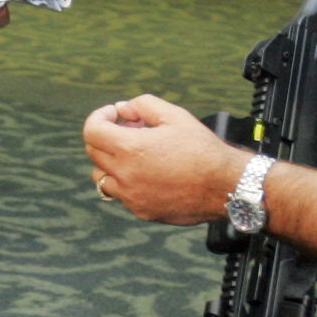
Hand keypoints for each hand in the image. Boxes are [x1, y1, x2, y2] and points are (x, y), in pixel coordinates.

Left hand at [83, 93, 240, 224]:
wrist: (225, 185)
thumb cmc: (203, 150)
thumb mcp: (175, 115)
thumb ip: (143, 105)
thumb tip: (124, 109)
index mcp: (131, 149)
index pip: (91, 130)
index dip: (99, 116)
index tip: (114, 114)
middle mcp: (126, 175)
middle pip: (93, 152)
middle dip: (106, 135)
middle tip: (130, 129)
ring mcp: (132, 197)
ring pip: (101, 177)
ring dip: (110, 161)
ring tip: (135, 154)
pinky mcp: (141, 211)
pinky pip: (121, 195)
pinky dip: (125, 182)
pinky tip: (147, 173)